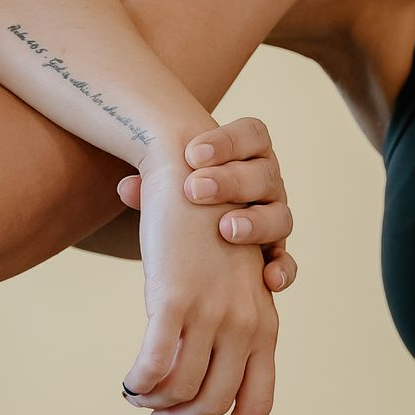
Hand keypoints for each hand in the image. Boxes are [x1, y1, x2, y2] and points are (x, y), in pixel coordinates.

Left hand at [114, 114, 295, 293]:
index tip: (190, 154)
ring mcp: (273, 218)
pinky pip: (287, 263)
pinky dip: (281, 270)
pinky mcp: (274, 255)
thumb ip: (153, 185)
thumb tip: (127, 188)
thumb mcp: (167, 186)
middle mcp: (267, 182)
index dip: (226, 141)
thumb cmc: (179, 196)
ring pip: (280, 216)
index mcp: (248, 153)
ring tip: (225, 230)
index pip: (252, 134)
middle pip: (264, 174)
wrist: (193, 223)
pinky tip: (268, 279)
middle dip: (230, 181)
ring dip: (254, 223)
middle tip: (194, 189)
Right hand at [120, 125, 280, 414]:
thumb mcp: (224, 282)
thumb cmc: (201, 227)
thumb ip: (222, 325)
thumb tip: (191, 378)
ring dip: (155, 404)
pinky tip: (127, 380)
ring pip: (181, 389)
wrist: (187, 169)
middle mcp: (245, 321)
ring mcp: (212, 312)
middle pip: (214, 401)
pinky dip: (138, 382)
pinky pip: (153, 365)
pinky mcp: (174, 299)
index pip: (259, 400)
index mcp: (262, 322)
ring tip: (137, 396)